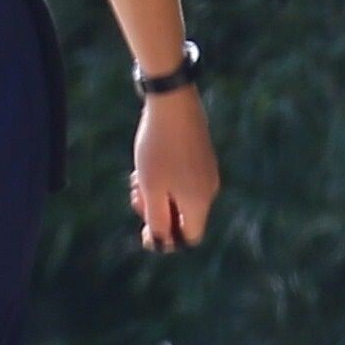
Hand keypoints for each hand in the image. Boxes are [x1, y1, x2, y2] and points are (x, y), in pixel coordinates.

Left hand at [129, 85, 218, 253]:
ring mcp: (207, 171)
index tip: (145, 229)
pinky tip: (145, 164)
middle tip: (135, 196)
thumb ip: (157, 219)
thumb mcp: (151, 188)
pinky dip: (164, 178)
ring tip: (136, 178)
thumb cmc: (159, 147)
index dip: (168, 239)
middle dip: (157, 212)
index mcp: (200, 202)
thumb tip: (161, 242)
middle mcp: (209, 189)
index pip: (190, 237)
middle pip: (183, 217)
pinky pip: (183, 179)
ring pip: (180, 196)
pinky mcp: (201, 156)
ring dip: (157, 193)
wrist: (172, 102)